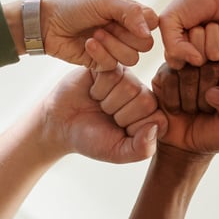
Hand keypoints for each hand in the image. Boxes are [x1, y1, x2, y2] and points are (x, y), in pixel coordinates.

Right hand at [38, 67, 158, 163]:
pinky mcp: (109, 65)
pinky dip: (99, 87)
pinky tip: (93, 92)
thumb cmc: (90, 140)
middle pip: (144, 100)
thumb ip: (142, 149)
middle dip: (119, 114)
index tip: (119, 131)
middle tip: (106, 116)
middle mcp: (141, 94)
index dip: (134, 128)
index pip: (158, 119)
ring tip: (99, 103)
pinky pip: (112, 72)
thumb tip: (154, 127)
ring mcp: (126, 78)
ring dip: (107, 101)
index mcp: (150, 116)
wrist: (60, 125)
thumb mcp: (117, 152)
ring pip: (128, 85)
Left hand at [42, 0, 158, 70]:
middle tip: (106, 26)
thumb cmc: (74, 8)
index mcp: (129, 15)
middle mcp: (125, 32)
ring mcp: (115, 49)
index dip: (142, 23)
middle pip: (146, 45)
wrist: (48, 24)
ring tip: (94, 35)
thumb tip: (148, 32)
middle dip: (125, 36)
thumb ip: (131, 12)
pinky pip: (113, 66)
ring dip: (112, 46)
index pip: (153, 23)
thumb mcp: (104, 2)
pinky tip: (88, 44)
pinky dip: (100, 54)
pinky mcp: (102, 64)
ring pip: (132, 58)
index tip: (123, 17)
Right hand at [151, 60, 218, 154]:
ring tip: (192, 109)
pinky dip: (173, 102)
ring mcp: (186, 65)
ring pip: (188, 73)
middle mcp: (210, 61)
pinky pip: (169, 80)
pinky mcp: (165, 72)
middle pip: (210, 69)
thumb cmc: (218, 132)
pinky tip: (177, 108)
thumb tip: (215, 91)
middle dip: (207, 98)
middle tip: (205, 110)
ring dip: (189, 101)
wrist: (186, 146)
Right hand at [159, 0, 218, 68]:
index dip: (179, 45)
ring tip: (214, 20)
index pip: (177, 63)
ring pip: (216, 54)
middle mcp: (201, 54)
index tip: (182, 26)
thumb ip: (172, 46)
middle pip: (198, 61)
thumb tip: (197, 62)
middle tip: (200, 21)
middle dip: (198, 36)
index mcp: (182, 49)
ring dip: (214, 31)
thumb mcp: (170, 19)